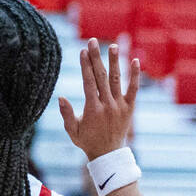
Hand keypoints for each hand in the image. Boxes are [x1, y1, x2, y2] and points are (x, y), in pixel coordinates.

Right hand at [58, 39, 137, 159]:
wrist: (109, 154)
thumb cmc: (87, 141)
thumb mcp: (72, 130)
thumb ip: (66, 114)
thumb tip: (60, 97)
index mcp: (93, 109)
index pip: (89, 82)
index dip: (85, 66)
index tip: (83, 51)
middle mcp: (108, 105)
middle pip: (101, 76)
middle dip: (96, 57)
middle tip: (93, 41)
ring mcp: (120, 106)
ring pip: (117, 79)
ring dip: (115, 61)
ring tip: (113, 45)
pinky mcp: (130, 108)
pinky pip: (134, 89)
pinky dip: (135, 75)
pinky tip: (134, 60)